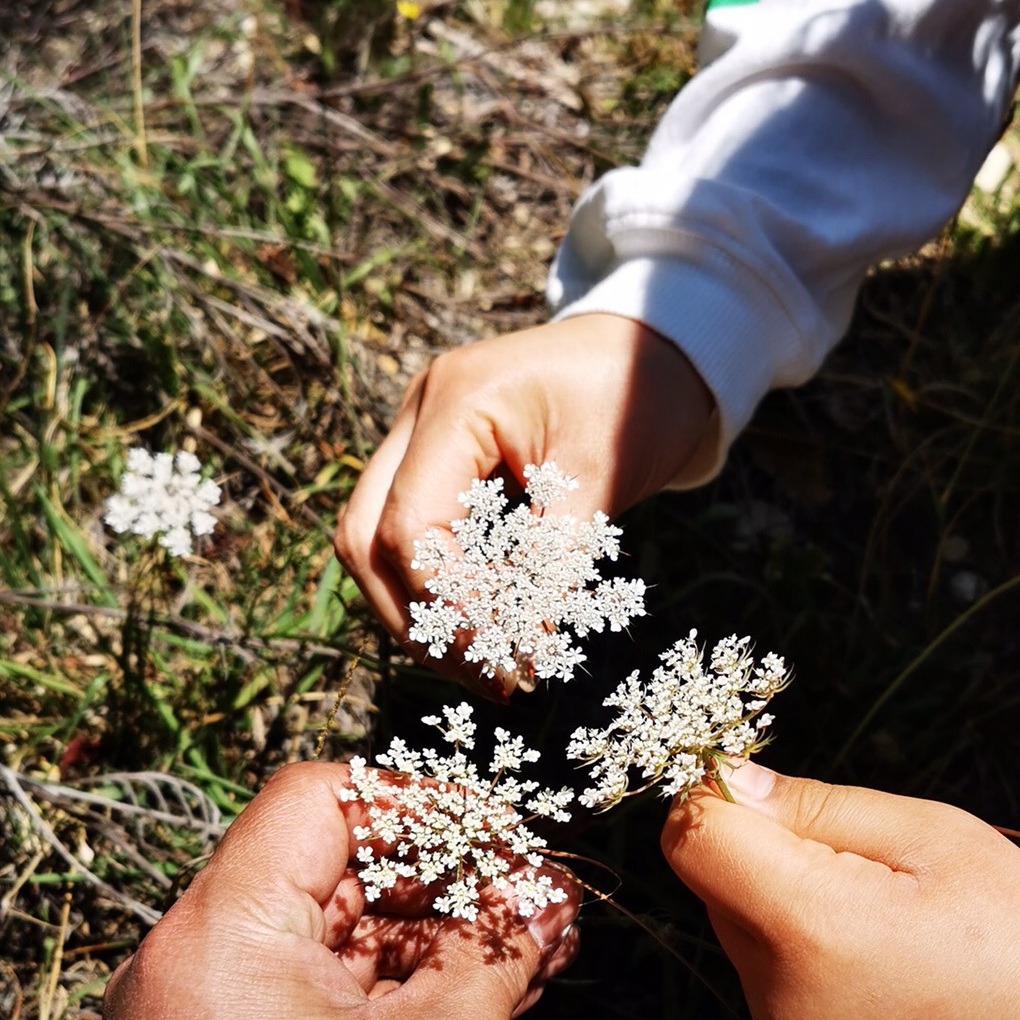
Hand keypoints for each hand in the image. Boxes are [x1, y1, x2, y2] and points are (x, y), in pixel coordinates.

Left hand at [40, 762, 578, 1019]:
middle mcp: (178, 970)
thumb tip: (537, 895)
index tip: (505, 843)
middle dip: (435, 878)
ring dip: (413, 940)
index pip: (319, 798)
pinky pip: (294, 998)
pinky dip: (374, 996)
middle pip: (318, 864)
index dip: (425, 804)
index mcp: (216, 939)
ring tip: (515, 965)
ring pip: (314, 935)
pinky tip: (458, 1017)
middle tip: (534, 911)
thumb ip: (490, 952)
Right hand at [335, 314, 715, 688]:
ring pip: (373, 540)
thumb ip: (556, 560)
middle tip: (485, 675)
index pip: (412, 527)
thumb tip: (523, 647)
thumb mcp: (606, 475)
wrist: (654, 343)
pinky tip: (489, 626)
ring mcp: (418, 432)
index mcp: (456, 402)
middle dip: (416, 618)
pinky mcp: (436, 457)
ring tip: (489, 663)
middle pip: (364, 536)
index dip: (449, 607)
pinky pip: (410, 530)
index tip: (505, 661)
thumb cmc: (637, 395)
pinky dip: (442, 584)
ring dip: (421, 610)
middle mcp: (418, 412)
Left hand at [660, 761, 1019, 1019]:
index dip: (718, 799)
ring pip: (748, 943)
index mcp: (809, 928)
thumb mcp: (931, 835)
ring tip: (895, 926)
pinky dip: (811, 971)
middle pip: (719, 892)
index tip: (773, 792)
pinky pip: (777, 997)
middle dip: (769, 858)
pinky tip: (894, 976)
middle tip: (873, 866)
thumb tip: (728, 783)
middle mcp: (779, 1001)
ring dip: (790, 915)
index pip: (693, 841)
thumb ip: (816, 807)